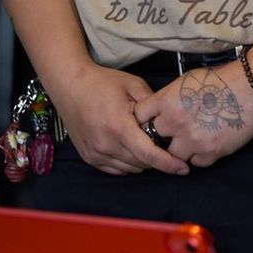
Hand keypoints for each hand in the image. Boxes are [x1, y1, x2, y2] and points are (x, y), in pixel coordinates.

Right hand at [49, 63, 188, 176]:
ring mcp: (95, 153)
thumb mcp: (134, 85)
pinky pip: (116, 169)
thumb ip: (153, 105)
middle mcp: (105, 144)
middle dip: (158, 158)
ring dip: (143, 161)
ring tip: (147, 143)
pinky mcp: (89, 157)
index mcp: (118, 127)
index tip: (184, 168)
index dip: (168, 163)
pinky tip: (132, 148)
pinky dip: (129, 163)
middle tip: (166, 146)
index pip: (148, 154)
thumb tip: (170, 121)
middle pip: (141, 163)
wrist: (69, 85)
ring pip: (130, 168)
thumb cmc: (102, 83)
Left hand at [134, 64, 252, 168]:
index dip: (143, 120)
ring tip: (191, 140)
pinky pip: (197, 162)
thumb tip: (159, 110)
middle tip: (171, 134)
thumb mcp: (187, 80)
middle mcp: (176, 122)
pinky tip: (207, 143)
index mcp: (167, 101)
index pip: (139, 117)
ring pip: (173, 156)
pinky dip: (200, 156)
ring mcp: (193, 139)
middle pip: (153, 140)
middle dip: (161, 138)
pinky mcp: (212, 151)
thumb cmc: (221, 79)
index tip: (150, 122)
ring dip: (180, 150)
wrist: (251, 86)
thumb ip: (168, 97)